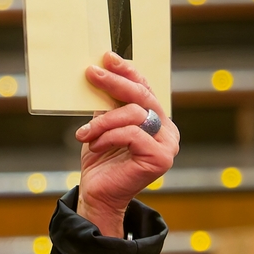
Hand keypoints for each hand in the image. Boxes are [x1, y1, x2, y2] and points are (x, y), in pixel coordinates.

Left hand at [73, 52, 177, 238]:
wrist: (98, 195)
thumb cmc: (100, 161)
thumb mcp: (103, 124)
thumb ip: (109, 104)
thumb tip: (100, 72)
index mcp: (159, 121)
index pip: (146, 89)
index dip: (128, 71)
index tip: (108, 58)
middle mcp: (169, 132)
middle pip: (143, 96)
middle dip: (115, 83)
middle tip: (91, 73)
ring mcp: (168, 146)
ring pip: (134, 114)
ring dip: (103, 121)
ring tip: (85, 133)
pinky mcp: (161, 158)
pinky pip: (131, 134)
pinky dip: (108, 136)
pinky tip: (94, 145)